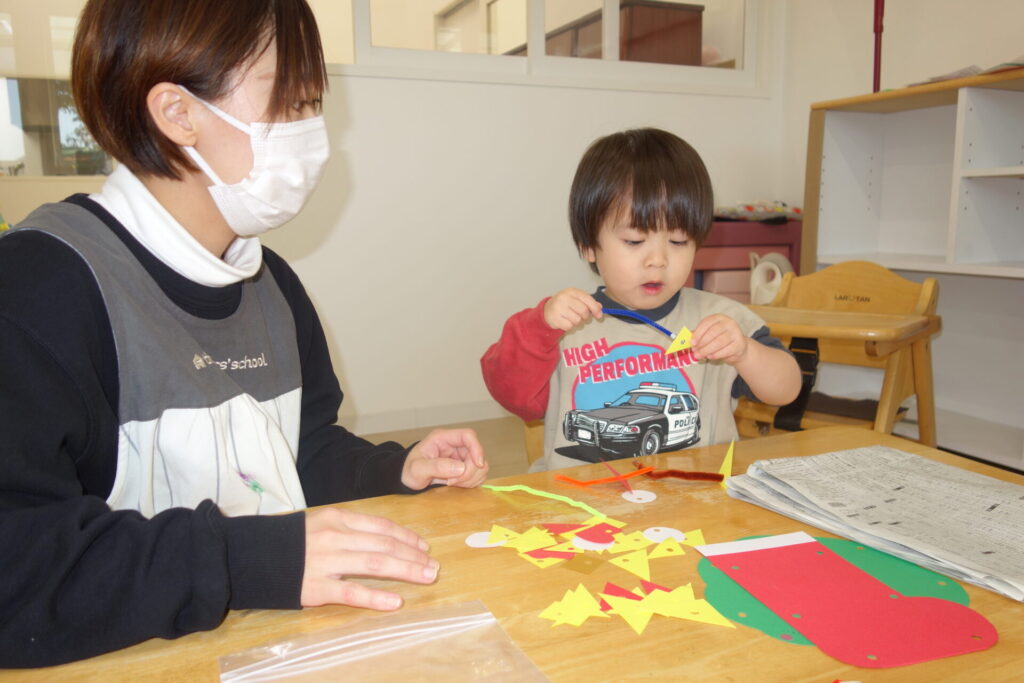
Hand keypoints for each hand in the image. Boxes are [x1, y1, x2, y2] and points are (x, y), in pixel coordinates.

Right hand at [300, 507, 437, 609]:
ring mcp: (326, 562)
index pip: (382, 526)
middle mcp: (335, 537)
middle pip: (384, 545)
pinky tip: (396, 601)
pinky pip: (352, 593)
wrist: (249, 555)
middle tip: (434, 565)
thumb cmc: (289, 540)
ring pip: (375, 564)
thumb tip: (385, 538)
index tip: (424, 546)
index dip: (407, 537)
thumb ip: (349, 528)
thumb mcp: (319, 522)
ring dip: (406, 571)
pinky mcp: (316, 588)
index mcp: (337, 518)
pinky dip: (376, 597)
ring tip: (426, 577)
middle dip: (413, 555)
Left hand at [401, 428, 488, 489]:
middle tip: (452, 482)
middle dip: (469, 471)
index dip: (477, 449)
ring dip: (471, 478)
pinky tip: (457, 485)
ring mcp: (460, 457)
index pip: (468, 435)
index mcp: (443, 438)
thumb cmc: (409, 470)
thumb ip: (436, 467)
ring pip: (480, 466)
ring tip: (452, 484)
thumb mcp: (417, 469)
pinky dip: (471, 482)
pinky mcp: (464, 468)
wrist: (407, 478)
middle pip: (477, 454)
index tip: (477, 464)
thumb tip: (459, 468)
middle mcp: (455, 445)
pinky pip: (478, 475)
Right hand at [543, 288, 602, 330]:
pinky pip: (569, 326)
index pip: (588, 299)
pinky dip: (569, 326)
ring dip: (576, 322)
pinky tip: (565, 321)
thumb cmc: (566, 304)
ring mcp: (558, 307)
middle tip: (581, 316)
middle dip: (585, 316)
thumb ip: (589, 302)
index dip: (595, 308)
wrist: (547, 309)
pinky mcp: (554, 318)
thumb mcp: (577, 299)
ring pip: (577, 320)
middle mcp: (564, 298)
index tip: (599, 315)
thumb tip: (600, 308)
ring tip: (571, 318)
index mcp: (572, 291)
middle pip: (583, 311)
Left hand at [691, 314, 749, 364]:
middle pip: (712, 333)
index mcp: (719, 318)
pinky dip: (716, 354)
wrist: (738, 346)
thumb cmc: (721, 338)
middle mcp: (729, 323)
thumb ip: (699, 335)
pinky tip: (710, 357)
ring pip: (719, 342)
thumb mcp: (710, 334)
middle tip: (695, 351)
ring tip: (700, 355)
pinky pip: (726, 350)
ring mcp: (736, 332)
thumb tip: (688, 339)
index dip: (698, 333)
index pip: (707, 323)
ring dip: (707, 350)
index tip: (692, 342)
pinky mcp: (739, 343)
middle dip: (702, 343)